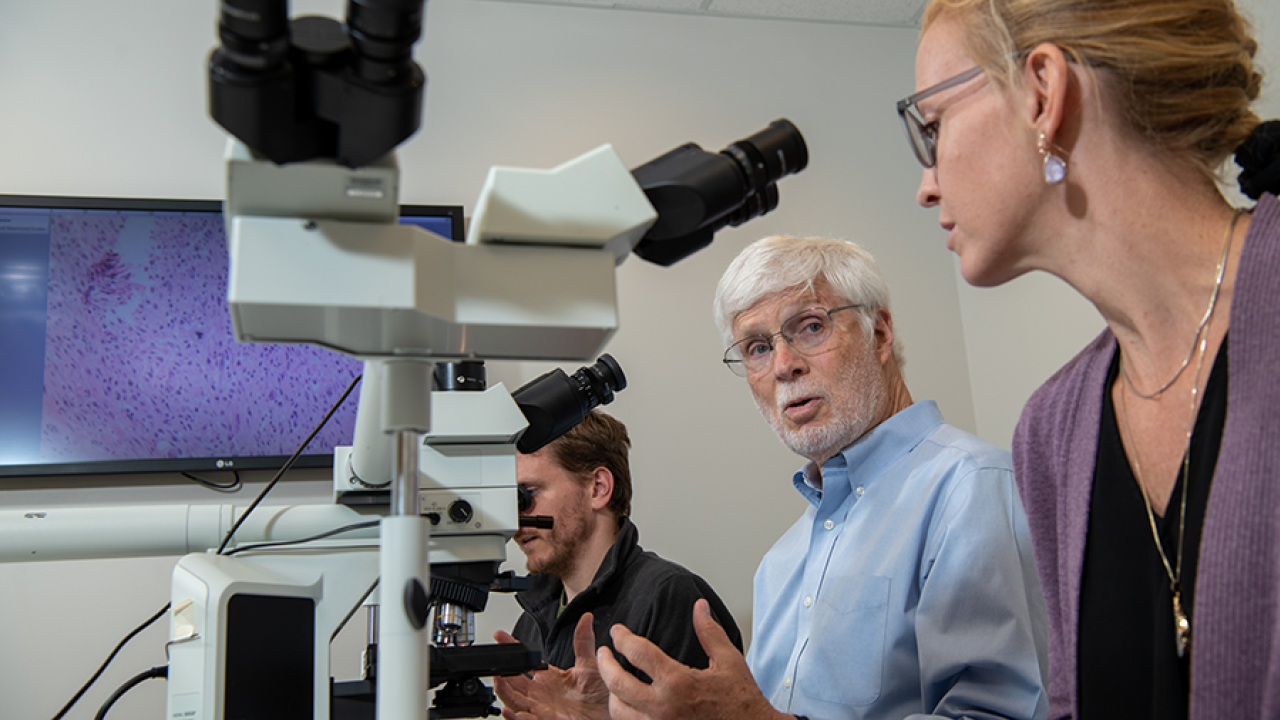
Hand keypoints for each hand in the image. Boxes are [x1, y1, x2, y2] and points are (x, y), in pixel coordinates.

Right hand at [493, 613, 610, 719]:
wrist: (612, 715)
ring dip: (504, 691)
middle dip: (502, 669)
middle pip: (513, 681)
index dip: (512, 647)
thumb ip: (584, 642)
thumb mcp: (591, 665)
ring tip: (498, 679)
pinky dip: (515, 717)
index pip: (525, 661)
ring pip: (514, 700)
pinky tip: (508, 710)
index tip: (500, 635)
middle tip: (495, 658)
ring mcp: (542, 708)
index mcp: (549, 678)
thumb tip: (586, 618)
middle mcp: (541, 693)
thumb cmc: (601, 695)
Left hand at [597, 599, 782, 719]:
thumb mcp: (729, 661)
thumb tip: (699, 607)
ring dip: (612, 693)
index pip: (637, 652)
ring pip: (618, 710)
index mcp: (678, 682)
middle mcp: (663, 707)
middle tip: (604, 653)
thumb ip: (709, 632)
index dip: (622, 638)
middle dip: (605, 664)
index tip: (618, 632)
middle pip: (617, 682)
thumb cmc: (741, 702)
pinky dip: (625, 713)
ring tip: (613, 679)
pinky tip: (627, 703)